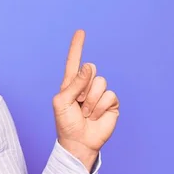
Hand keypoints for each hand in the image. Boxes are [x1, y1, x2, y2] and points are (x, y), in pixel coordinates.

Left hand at [52, 30, 119, 170]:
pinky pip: (109, 95)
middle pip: (91, 69)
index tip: (80, 32)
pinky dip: (99, 107)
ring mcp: (100, 94)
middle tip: (78, 103)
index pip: (74, 62)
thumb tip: (89, 66)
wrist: (78, 142)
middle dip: (83, 87)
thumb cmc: (66, 123)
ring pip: (101, 82)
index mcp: (71, 84)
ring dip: (90, 101)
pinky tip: (95, 116)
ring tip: (85, 113)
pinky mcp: (111, 103)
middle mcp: (86, 86)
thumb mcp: (62, 102)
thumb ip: (74, 83)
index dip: (77, 47)